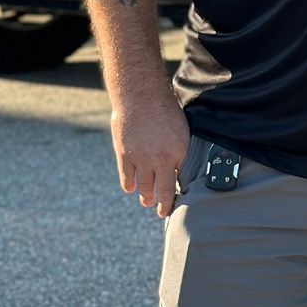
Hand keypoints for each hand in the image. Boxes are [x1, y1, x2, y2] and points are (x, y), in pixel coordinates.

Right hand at [111, 96, 191, 218]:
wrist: (140, 94)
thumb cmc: (164, 108)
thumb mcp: (181, 129)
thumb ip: (179, 150)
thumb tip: (180, 167)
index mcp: (179, 152)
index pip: (179, 183)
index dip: (176, 198)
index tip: (175, 206)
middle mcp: (161, 159)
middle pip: (161, 191)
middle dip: (161, 204)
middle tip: (161, 211)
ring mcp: (142, 159)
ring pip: (143, 187)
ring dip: (145, 197)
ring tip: (147, 201)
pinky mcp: (125, 155)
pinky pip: (127, 178)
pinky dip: (129, 185)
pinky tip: (132, 188)